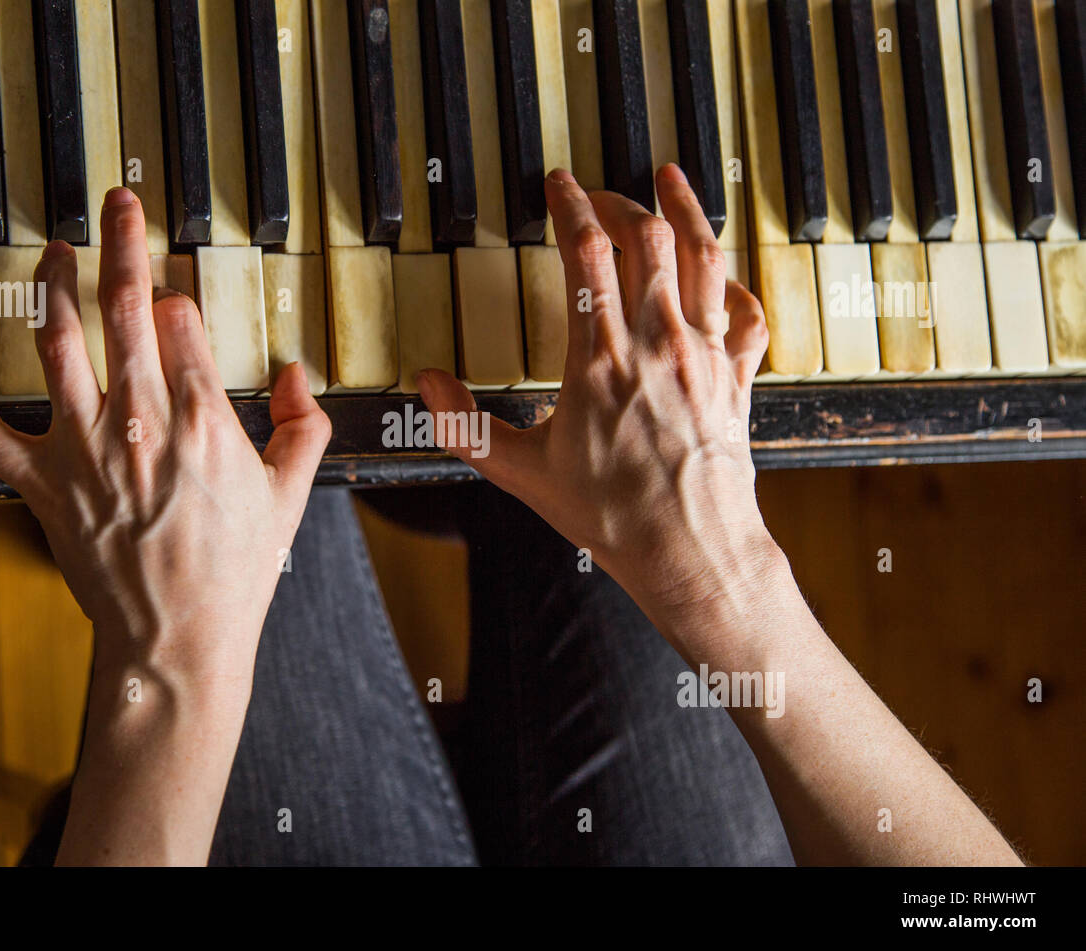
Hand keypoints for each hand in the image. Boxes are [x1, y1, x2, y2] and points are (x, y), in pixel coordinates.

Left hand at [0, 188, 330, 681]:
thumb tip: (296, 375)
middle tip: (120, 202)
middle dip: (121, 242)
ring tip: (56, 253)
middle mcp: (139, 422)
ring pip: (55, 345)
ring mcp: (84, 451)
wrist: (178, 637)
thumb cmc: (234, 571)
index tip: (173, 299)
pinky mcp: (43, 485)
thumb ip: (305, 425)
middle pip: (121, 307)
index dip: (175, 297)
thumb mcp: (291, 495)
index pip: (178, 321)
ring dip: (52, 287)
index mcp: (203, 419)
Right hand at [418, 166, 778, 632]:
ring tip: (672, 177)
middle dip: (620, 201)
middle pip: (646, 238)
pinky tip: (719, 269)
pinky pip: (745, 310)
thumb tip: (426, 383)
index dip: (570, 205)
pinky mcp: (738, 376)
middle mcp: (657, 343)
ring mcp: (705, 355)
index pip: (586, 253)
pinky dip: (732, 279)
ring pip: (703, 255)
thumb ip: (466, 424)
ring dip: (686, 209)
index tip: (558, 183)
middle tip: (598, 193)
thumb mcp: (522, 474)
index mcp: (598, 359)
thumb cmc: (612, 517)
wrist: (693, 553)